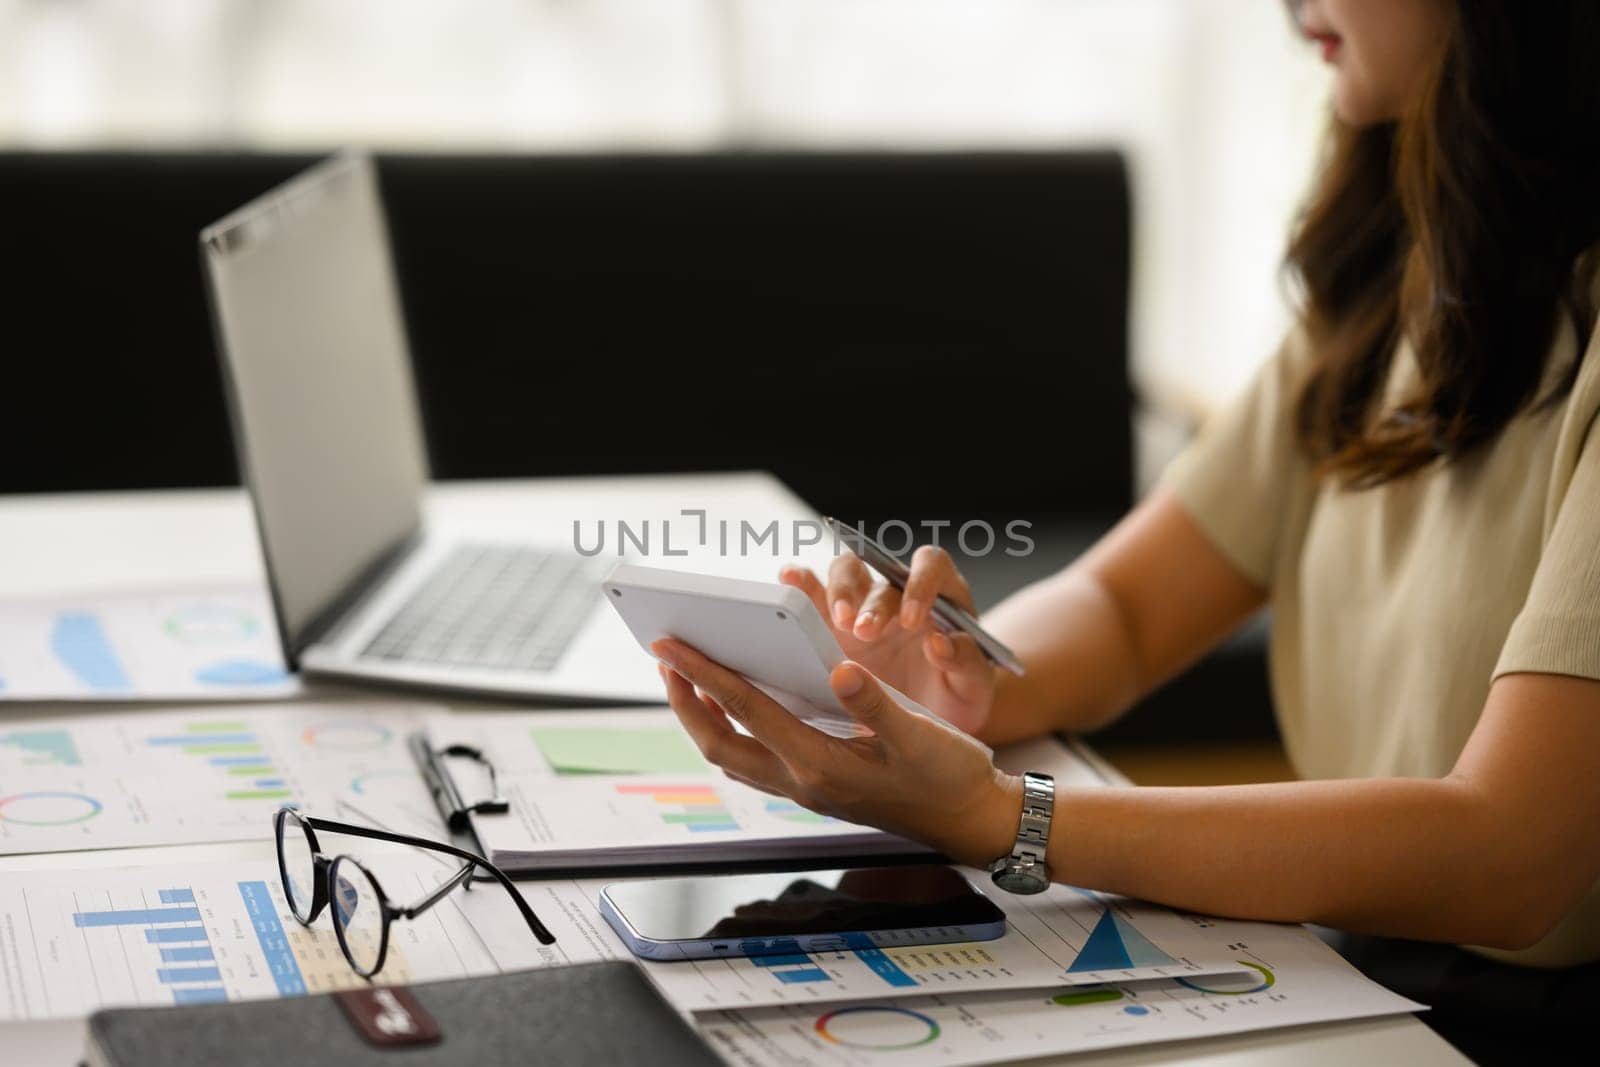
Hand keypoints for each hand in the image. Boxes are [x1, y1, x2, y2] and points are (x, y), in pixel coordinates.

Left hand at [653, 637, 1021, 867]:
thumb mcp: (921, 734)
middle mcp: (802, 781)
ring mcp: (805, 790)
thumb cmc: (949, 775)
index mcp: (821, 763)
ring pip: (732, 755)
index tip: (669, 645)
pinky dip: (734, 731)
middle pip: (718, 742)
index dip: (704, 674)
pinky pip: (754, 761)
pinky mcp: (815, 789)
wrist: (969, 819)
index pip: (746, 710)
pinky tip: (740, 709)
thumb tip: (840, 668)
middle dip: (685, 700)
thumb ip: (877, 703)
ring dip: (703, 718)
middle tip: (665, 658)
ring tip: (690, 679)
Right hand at [779, 546, 997, 734]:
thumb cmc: (956, 696)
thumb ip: (965, 663)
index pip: (930, 566)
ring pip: (846, 571)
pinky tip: (787, 581)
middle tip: (864, 632)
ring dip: (839, 592)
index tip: (911, 621)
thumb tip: (940, 642)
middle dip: (871, 600)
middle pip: (879, 568)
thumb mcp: (972, 688)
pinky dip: (799, 580)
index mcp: (941, 596)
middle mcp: (899, 591)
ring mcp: (863, 602)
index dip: (920, 584)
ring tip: (837, 622)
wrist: (931, 723)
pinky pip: (813, 588)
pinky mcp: (832, 620)